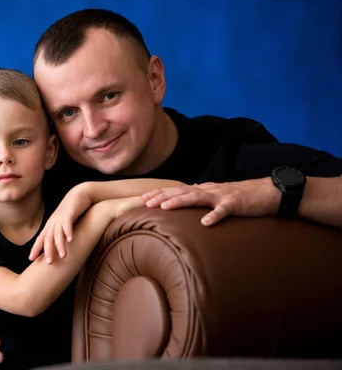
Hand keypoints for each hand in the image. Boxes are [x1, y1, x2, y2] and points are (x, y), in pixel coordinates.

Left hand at [29, 184, 92, 263]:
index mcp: (51, 225)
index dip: (36, 248)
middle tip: (49, 263)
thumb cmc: (72, 210)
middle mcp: (54, 222)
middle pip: (48, 238)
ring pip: (58, 233)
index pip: (41, 238)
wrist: (80, 193)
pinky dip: (68, 231)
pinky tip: (70, 239)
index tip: (30, 259)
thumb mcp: (64, 223)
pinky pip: (68, 223)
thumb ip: (60, 233)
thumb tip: (59, 247)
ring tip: (63, 255)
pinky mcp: (70, 212)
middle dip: (48, 250)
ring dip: (60, 244)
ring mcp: (61, 217)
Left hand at [141, 178, 279, 225]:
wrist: (270, 192)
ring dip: (179, 201)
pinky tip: (205, 223)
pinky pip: (224, 211)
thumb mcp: (219, 195)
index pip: (178, 190)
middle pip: (182, 191)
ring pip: (197, 198)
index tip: (143, 198)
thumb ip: (204, 194)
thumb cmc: (243, 195)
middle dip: (162, 196)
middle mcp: (209, 190)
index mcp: (204, 190)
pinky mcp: (236, 204)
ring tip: (164, 207)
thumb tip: (189, 192)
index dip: (161, 193)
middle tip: (145, 202)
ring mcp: (222, 196)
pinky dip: (214, 216)